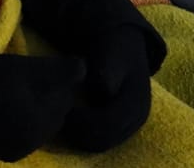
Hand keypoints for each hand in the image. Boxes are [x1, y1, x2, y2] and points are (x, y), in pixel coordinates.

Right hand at [0, 53, 85, 161]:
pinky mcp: (7, 153)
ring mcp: (21, 150)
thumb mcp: (24, 67)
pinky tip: (10, 111)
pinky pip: (28, 137)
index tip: (41, 68)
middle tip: (29, 80)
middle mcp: (36, 140)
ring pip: (43, 126)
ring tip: (19, 95)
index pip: (66, 96)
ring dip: (39, 111)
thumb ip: (59, 71)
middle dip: (50, 97)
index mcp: (42, 120)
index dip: (57, 78)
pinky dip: (25, 124)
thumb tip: (84, 69)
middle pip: (57, 114)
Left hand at [61, 26, 152, 151]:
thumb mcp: (113, 53)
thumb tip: (105, 91)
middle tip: (56, 116)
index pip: (107, 125)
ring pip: (100, 144)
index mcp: (136, 103)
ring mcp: (128, 126)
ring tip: (61, 118)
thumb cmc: (114, 49)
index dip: (83, 121)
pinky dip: (82, 135)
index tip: (64, 109)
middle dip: (78, 132)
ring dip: (78, 136)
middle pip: (103, 140)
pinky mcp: (119, 128)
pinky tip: (68, 120)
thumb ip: (109, 71)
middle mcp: (135, 120)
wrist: (124, 48)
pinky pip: (98, 140)